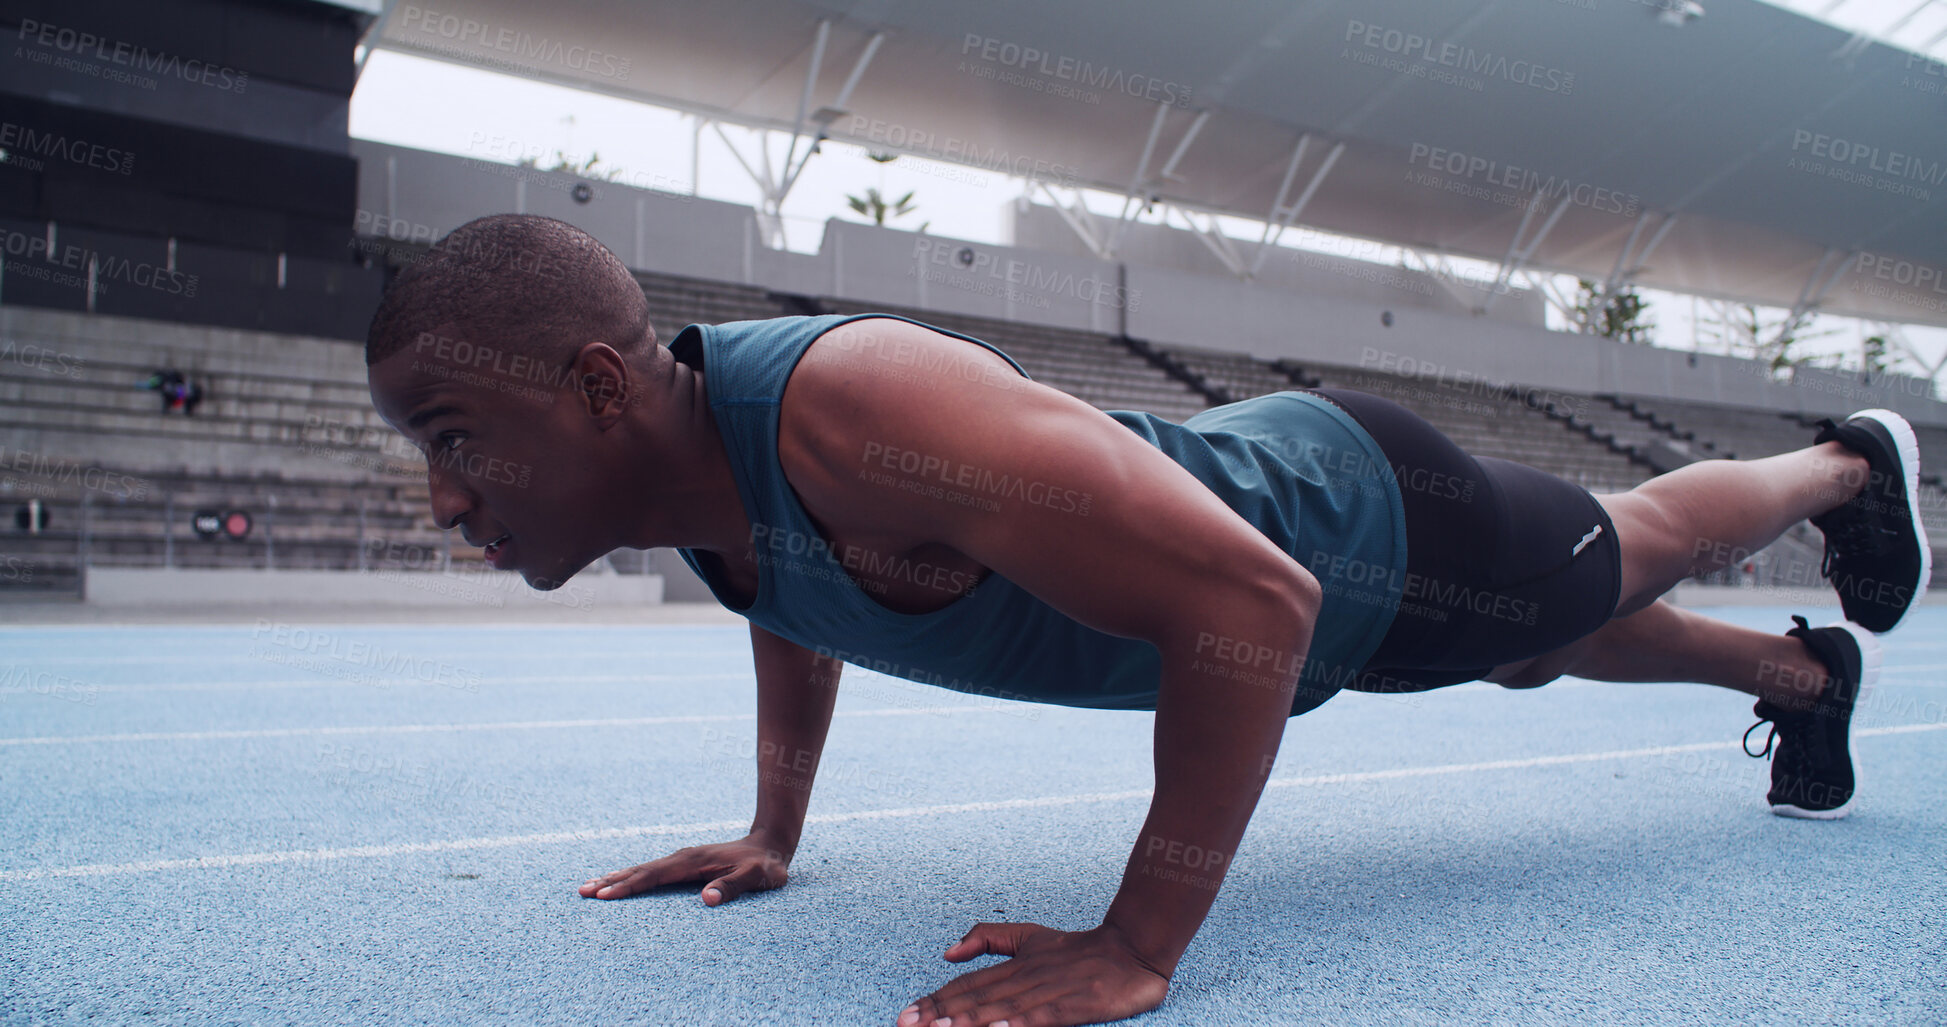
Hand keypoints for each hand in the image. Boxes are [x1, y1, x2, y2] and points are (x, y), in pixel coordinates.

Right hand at [577, 832, 789, 905]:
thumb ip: (733, 887)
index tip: (605, 895)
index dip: (629, 886)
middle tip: (582, 892)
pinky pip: (651, 872)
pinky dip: (631, 877)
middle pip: (640, 870)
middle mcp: (682, 858)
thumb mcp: (756, 878)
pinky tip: (620, 883)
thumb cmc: (764, 865)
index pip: (654, 876)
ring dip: (616, 878)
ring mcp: (682, 860)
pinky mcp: (684, 865)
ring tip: (589, 887)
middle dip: (611, 881)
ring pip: (642, 869)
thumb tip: (706, 900)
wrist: (771, 844)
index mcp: (692, 861)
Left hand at [895, 922, 1170, 1026]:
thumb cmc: (1077, 949)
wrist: (1131, 949)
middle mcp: (1024, 978)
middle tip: (906, 1025)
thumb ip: (989, 939)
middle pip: (974, 1000)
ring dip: (967, 1022)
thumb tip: (948, 951)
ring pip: (999, 1010)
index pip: (966, 984)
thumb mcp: (1030, 937)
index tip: (905, 1015)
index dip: (935, 1001)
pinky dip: (1015, 1024)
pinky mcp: (1071, 1006)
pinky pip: (1038, 1019)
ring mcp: (1047, 993)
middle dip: (939, 1015)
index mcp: (1013, 964)